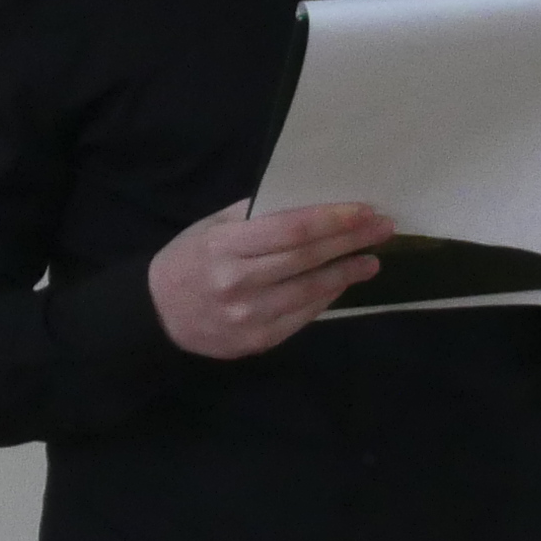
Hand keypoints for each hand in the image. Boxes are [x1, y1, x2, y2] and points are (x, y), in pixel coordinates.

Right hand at [149, 199, 390, 359]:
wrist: (157, 316)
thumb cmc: (188, 261)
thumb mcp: (210, 227)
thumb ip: (253, 214)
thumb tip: (307, 199)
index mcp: (225, 246)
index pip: (291, 229)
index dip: (333, 219)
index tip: (365, 209)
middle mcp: (239, 282)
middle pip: (306, 257)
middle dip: (350, 240)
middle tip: (383, 228)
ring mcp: (250, 316)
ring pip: (310, 290)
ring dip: (346, 272)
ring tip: (372, 259)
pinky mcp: (258, 341)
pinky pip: (303, 316)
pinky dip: (326, 296)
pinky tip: (342, 282)